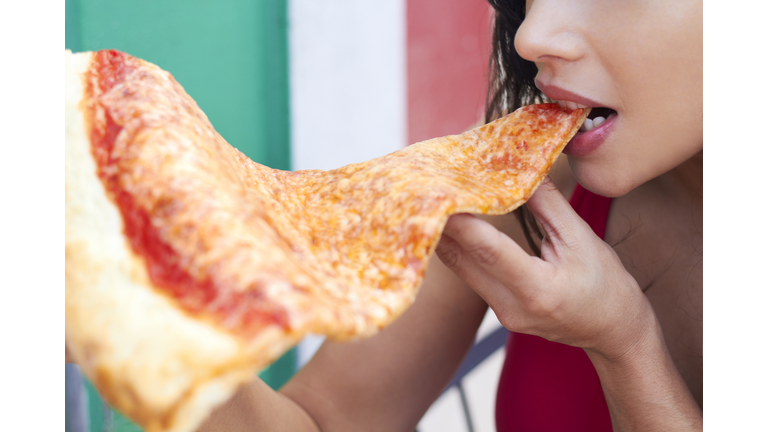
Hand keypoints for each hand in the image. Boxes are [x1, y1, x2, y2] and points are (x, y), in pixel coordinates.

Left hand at [435, 177, 654, 359]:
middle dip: (440, 224)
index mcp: (539, 290)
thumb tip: (520, 168)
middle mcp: (513, 307)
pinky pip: (470, 275)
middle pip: (463, 261)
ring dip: (445, 234)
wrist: (614, 331)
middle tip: (423, 190)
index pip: (489, 251)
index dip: (461, 223)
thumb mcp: (582, 240)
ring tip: (431, 199)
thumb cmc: (606, 285)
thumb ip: (548, 204)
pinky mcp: (497, 312)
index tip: (440, 195)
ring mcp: (502, 314)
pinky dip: (460, 247)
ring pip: (461, 268)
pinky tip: (451, 223)